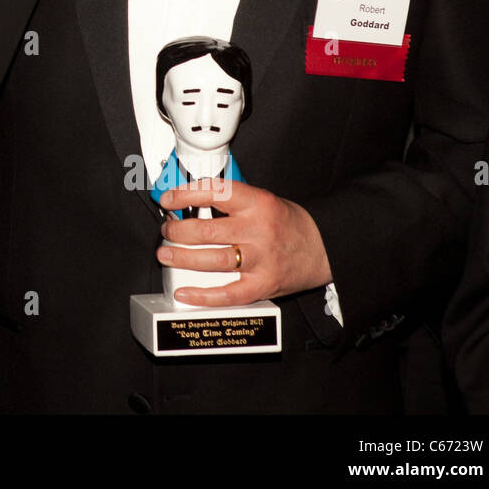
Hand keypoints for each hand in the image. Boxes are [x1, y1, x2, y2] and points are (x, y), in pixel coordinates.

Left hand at [156, 180, 332, 305]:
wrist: (323, 247)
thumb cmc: (287, 223)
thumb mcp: (262, 200)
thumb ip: (229, 202)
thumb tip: (187, 203)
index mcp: (258, 203)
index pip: (214, 192)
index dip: (184, 195)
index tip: (167, 199)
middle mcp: (259, 230)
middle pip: (207, 230)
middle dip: (178, 231)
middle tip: (167, 231)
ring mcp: (262, 259)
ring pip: (213, 260)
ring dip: (182, 258)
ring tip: (165, 254)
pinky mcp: (264, 284)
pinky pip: (229, 293)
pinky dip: (203, 295)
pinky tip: (185, 292)